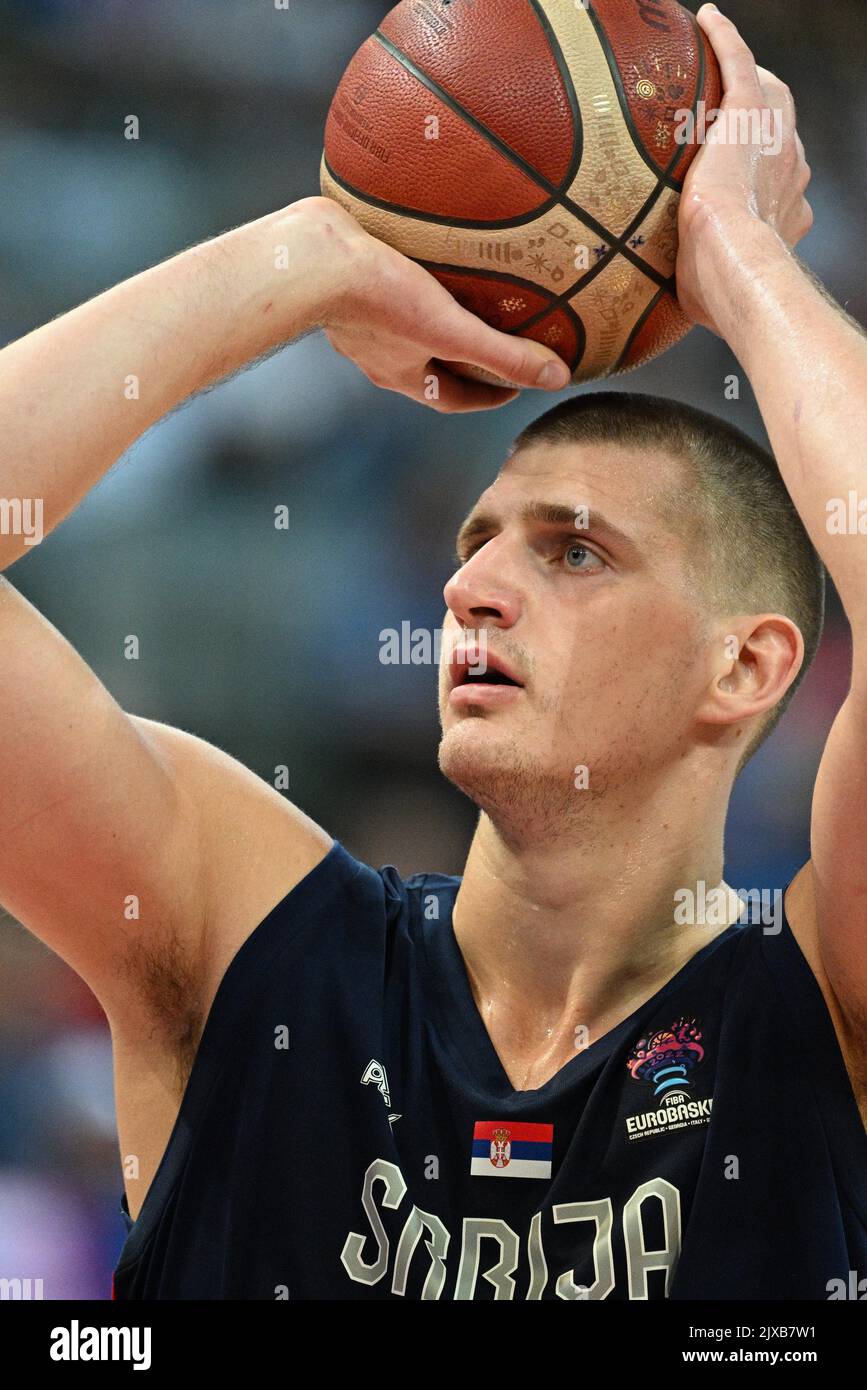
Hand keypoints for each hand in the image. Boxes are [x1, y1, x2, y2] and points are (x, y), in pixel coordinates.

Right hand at [303, 197, 570, 411]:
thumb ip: (504, 354)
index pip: (453, 399)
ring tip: (458, 298)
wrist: (310, 259)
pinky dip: (405, 285)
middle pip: (428, 367)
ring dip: (431, 322)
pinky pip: (382, 291)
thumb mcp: (453, 329)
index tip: (514, 386)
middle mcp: (376, 356)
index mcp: (402, 374)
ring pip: (403, 331)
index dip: (488, 396)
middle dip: (462, 360)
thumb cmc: (379, 298)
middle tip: (493, 343)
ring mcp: (355, 323)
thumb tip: (558, 377)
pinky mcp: (342, 285)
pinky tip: (415, 258)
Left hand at [676, 5, 813, 333]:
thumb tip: (665, 307)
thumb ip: (699, 285)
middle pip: (776, 136)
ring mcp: (774, 140)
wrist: (731, 265)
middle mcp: (791, 173)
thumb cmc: (720, 290)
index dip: (757, 179)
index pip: (775, 183)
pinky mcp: (749, 112)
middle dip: (756, 129)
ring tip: (715, 65)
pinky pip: (738, 63)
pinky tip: (707, 19)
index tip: (736, 182)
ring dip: (742, 79)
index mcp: (786, 212)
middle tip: (724, 128)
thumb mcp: (710, 289)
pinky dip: (725, 40)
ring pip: (764, 94)